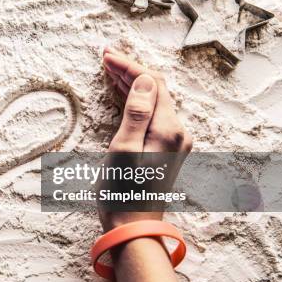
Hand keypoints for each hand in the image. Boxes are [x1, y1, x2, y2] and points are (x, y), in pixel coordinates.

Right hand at [99, 48, 191, 231]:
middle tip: (104, 58)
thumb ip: (136, 113)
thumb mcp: (124, 149)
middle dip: (129, 71)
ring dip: (132, 83)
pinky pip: (152, 114)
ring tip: (109, 70)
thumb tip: (145, 80)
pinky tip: (122, 93)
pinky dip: (135, 99)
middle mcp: (177, 132)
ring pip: (153, 100)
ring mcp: (173, 141)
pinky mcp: (165, 148)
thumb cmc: (123, 192)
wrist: (133, 225)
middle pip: (155, 89)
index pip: (152, 83)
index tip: (106, 56)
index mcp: (168, 129)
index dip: (128, 66)